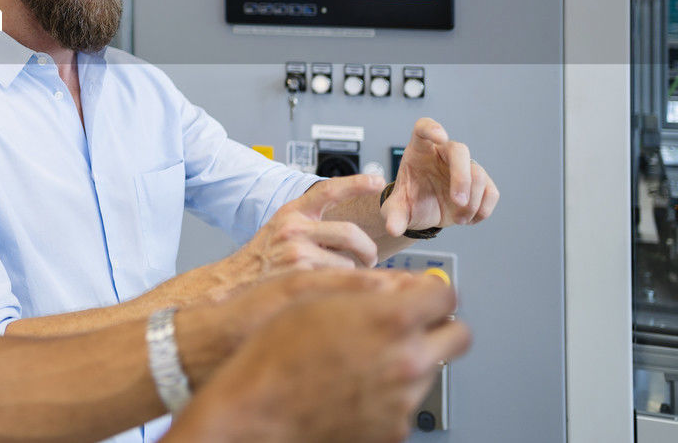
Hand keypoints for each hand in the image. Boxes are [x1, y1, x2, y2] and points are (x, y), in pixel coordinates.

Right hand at [167, 273, 470, 442]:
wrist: (255, 412)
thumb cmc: (274, 353)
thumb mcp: (313, 298)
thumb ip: (368, 288)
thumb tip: (403, 285)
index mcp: (391, 320)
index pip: (445, 296)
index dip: (432, 290)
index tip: (424, 292)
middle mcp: (407, 362)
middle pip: (459, 336)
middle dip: (440, 324)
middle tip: (415, 321)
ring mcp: (403, 401)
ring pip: (432, 369)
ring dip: (412, 358)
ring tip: (366, 356)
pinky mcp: (394, 430)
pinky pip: (407, 402)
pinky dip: (392, 391)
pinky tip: (356, 383)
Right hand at [200, 174, 384, 298]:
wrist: (233, 282)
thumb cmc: (262, 258)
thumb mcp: (281, 229)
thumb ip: (310, 224)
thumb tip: (351, 230)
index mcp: (292, 212)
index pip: (328, 190)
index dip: (355, 183)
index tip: (377, 179)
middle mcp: (294, 227)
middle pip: (350, 232)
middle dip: (368, 250)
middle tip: (371, 260)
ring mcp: (296, 250)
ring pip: (347, 261)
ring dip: (346, 273)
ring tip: (332, 278)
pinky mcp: (299, 273)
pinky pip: (337, 279)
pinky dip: (339, 286)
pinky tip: (328, 288)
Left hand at [383, 118, 498, 236]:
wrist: (424, 211)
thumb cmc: (409, 198)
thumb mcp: (396, 209)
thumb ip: (393, 216)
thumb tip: (392, 229)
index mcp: (420, 150)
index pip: (424, 128)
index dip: (432, 128)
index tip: (440, 135)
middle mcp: (444, 153)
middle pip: (460, 150)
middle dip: (462, 177)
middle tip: (457, 201)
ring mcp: (464, 167)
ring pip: (478, 174)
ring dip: (471, 202)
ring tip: (458, 219)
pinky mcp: (480, 183)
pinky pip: (491, 192)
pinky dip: (483, 210)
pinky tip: (469, 220)